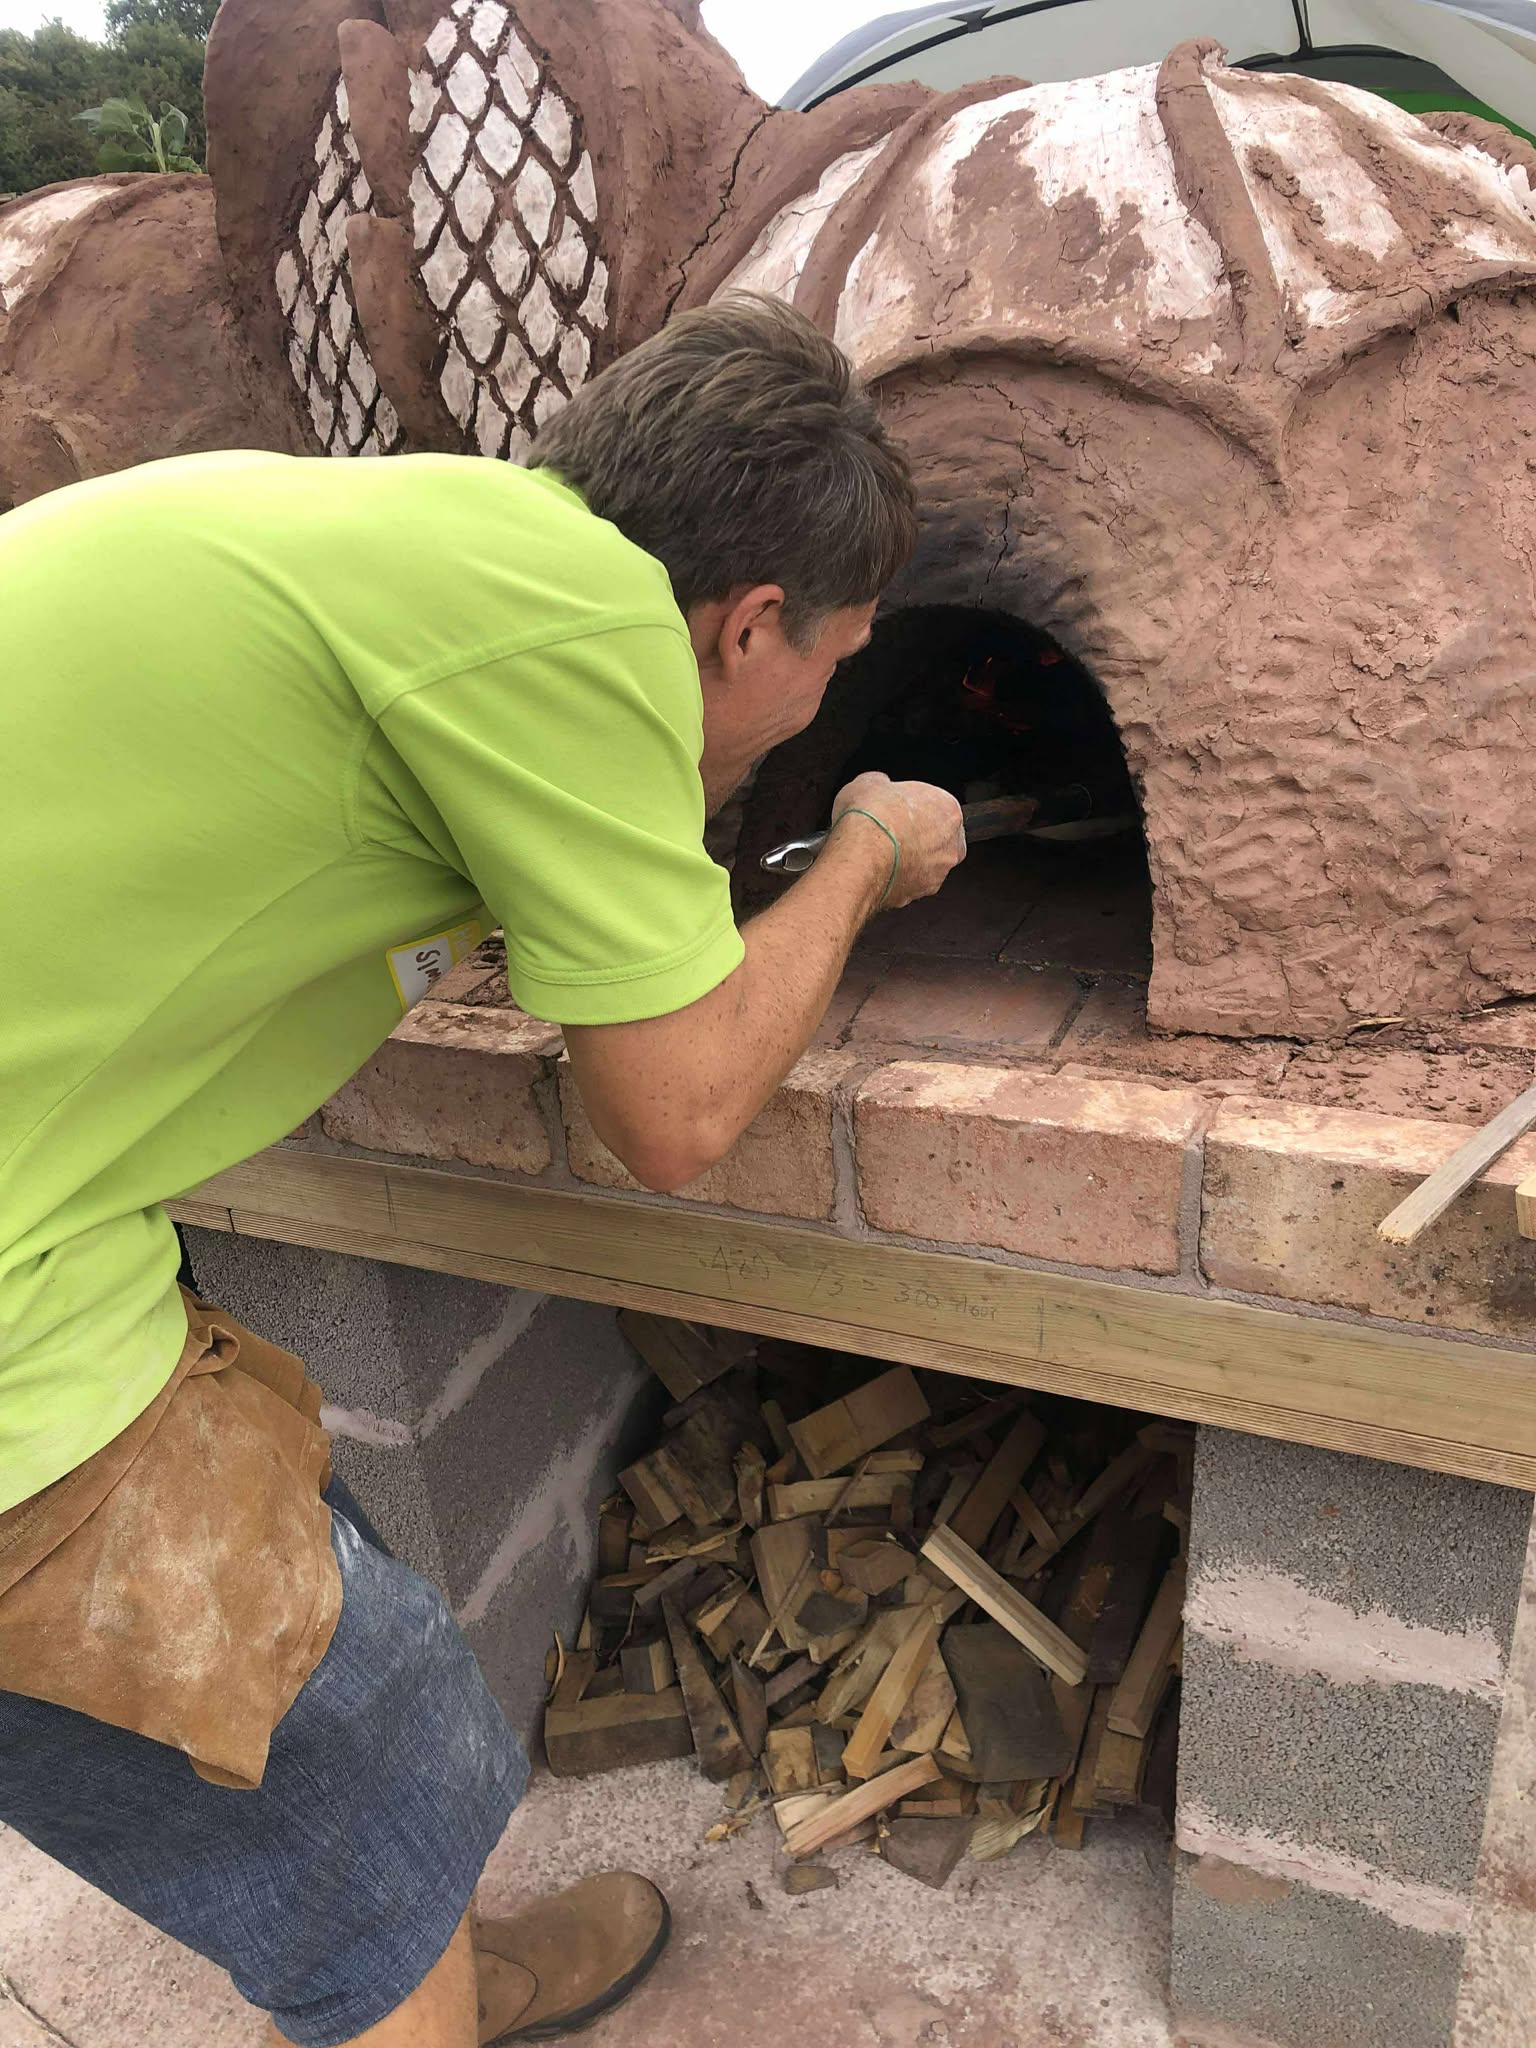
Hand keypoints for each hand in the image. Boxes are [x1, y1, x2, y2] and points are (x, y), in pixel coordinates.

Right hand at [830, 771, 965, 910]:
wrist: (858, 857)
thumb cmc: (870, 819)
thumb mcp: (869, 782)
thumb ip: (882, 784)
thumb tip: (877, 785)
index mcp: (948, 809)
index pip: (936, 805)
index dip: (912, 807)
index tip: (896, 808)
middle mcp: (950, 844)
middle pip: (937, 837)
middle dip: (915, 835)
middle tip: (889, 830)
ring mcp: (936, 873)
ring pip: (924, 864)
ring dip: (907, 859)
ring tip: (878, 853)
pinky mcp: (918, 894)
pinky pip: (908, 883)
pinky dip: (895, 878)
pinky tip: (875, 869)